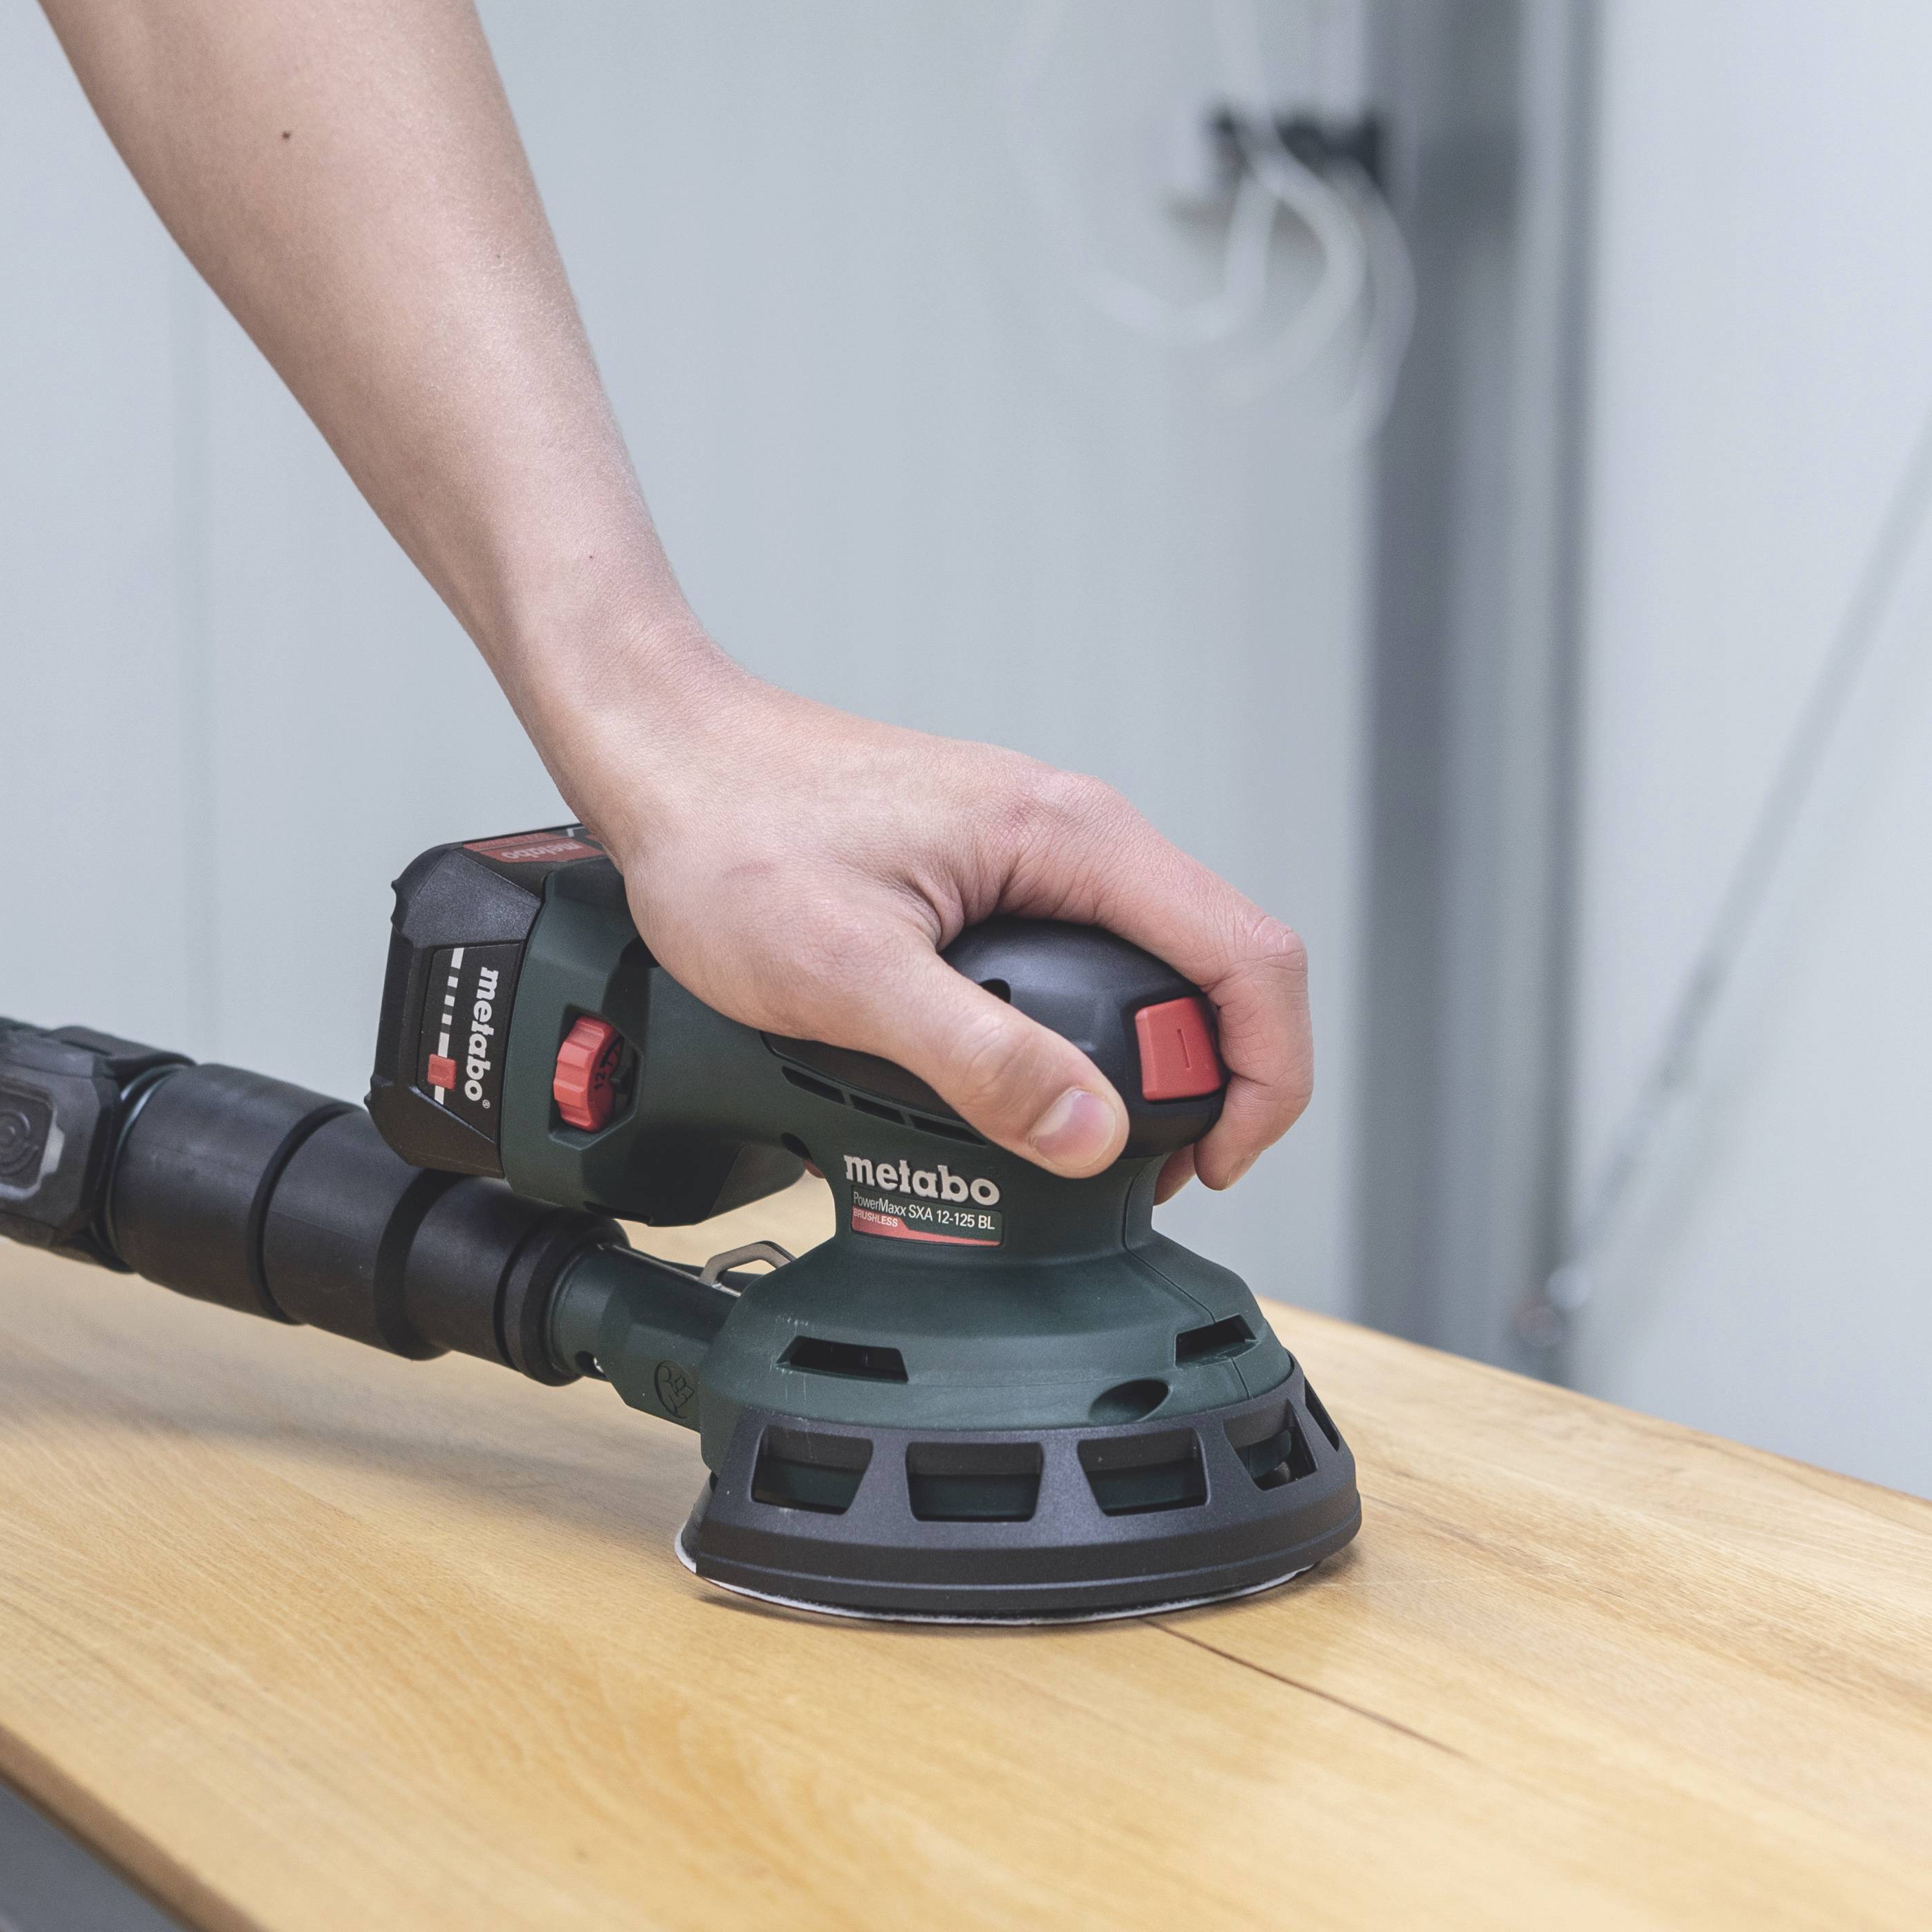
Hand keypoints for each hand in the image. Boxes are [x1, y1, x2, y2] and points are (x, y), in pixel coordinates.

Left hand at [552, 642, 1309, 1197]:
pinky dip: (1083, 1034)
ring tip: (1090, 1145)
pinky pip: (1084, 961)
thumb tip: (1090, 1134)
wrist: (663, 756)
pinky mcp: (993, 876)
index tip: (1218, 1163)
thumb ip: (979, 1057)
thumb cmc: (735, 837)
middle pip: (1218, 969)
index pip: (1250, 957)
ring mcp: (1037, 855)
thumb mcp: (852, 972)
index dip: (1268, 1076)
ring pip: (1152, 969)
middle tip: (1146, 1175)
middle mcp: (1076, 836)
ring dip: (1145, 1064)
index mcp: (1075, 839)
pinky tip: (1027, 1082)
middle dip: (1211, 1084)